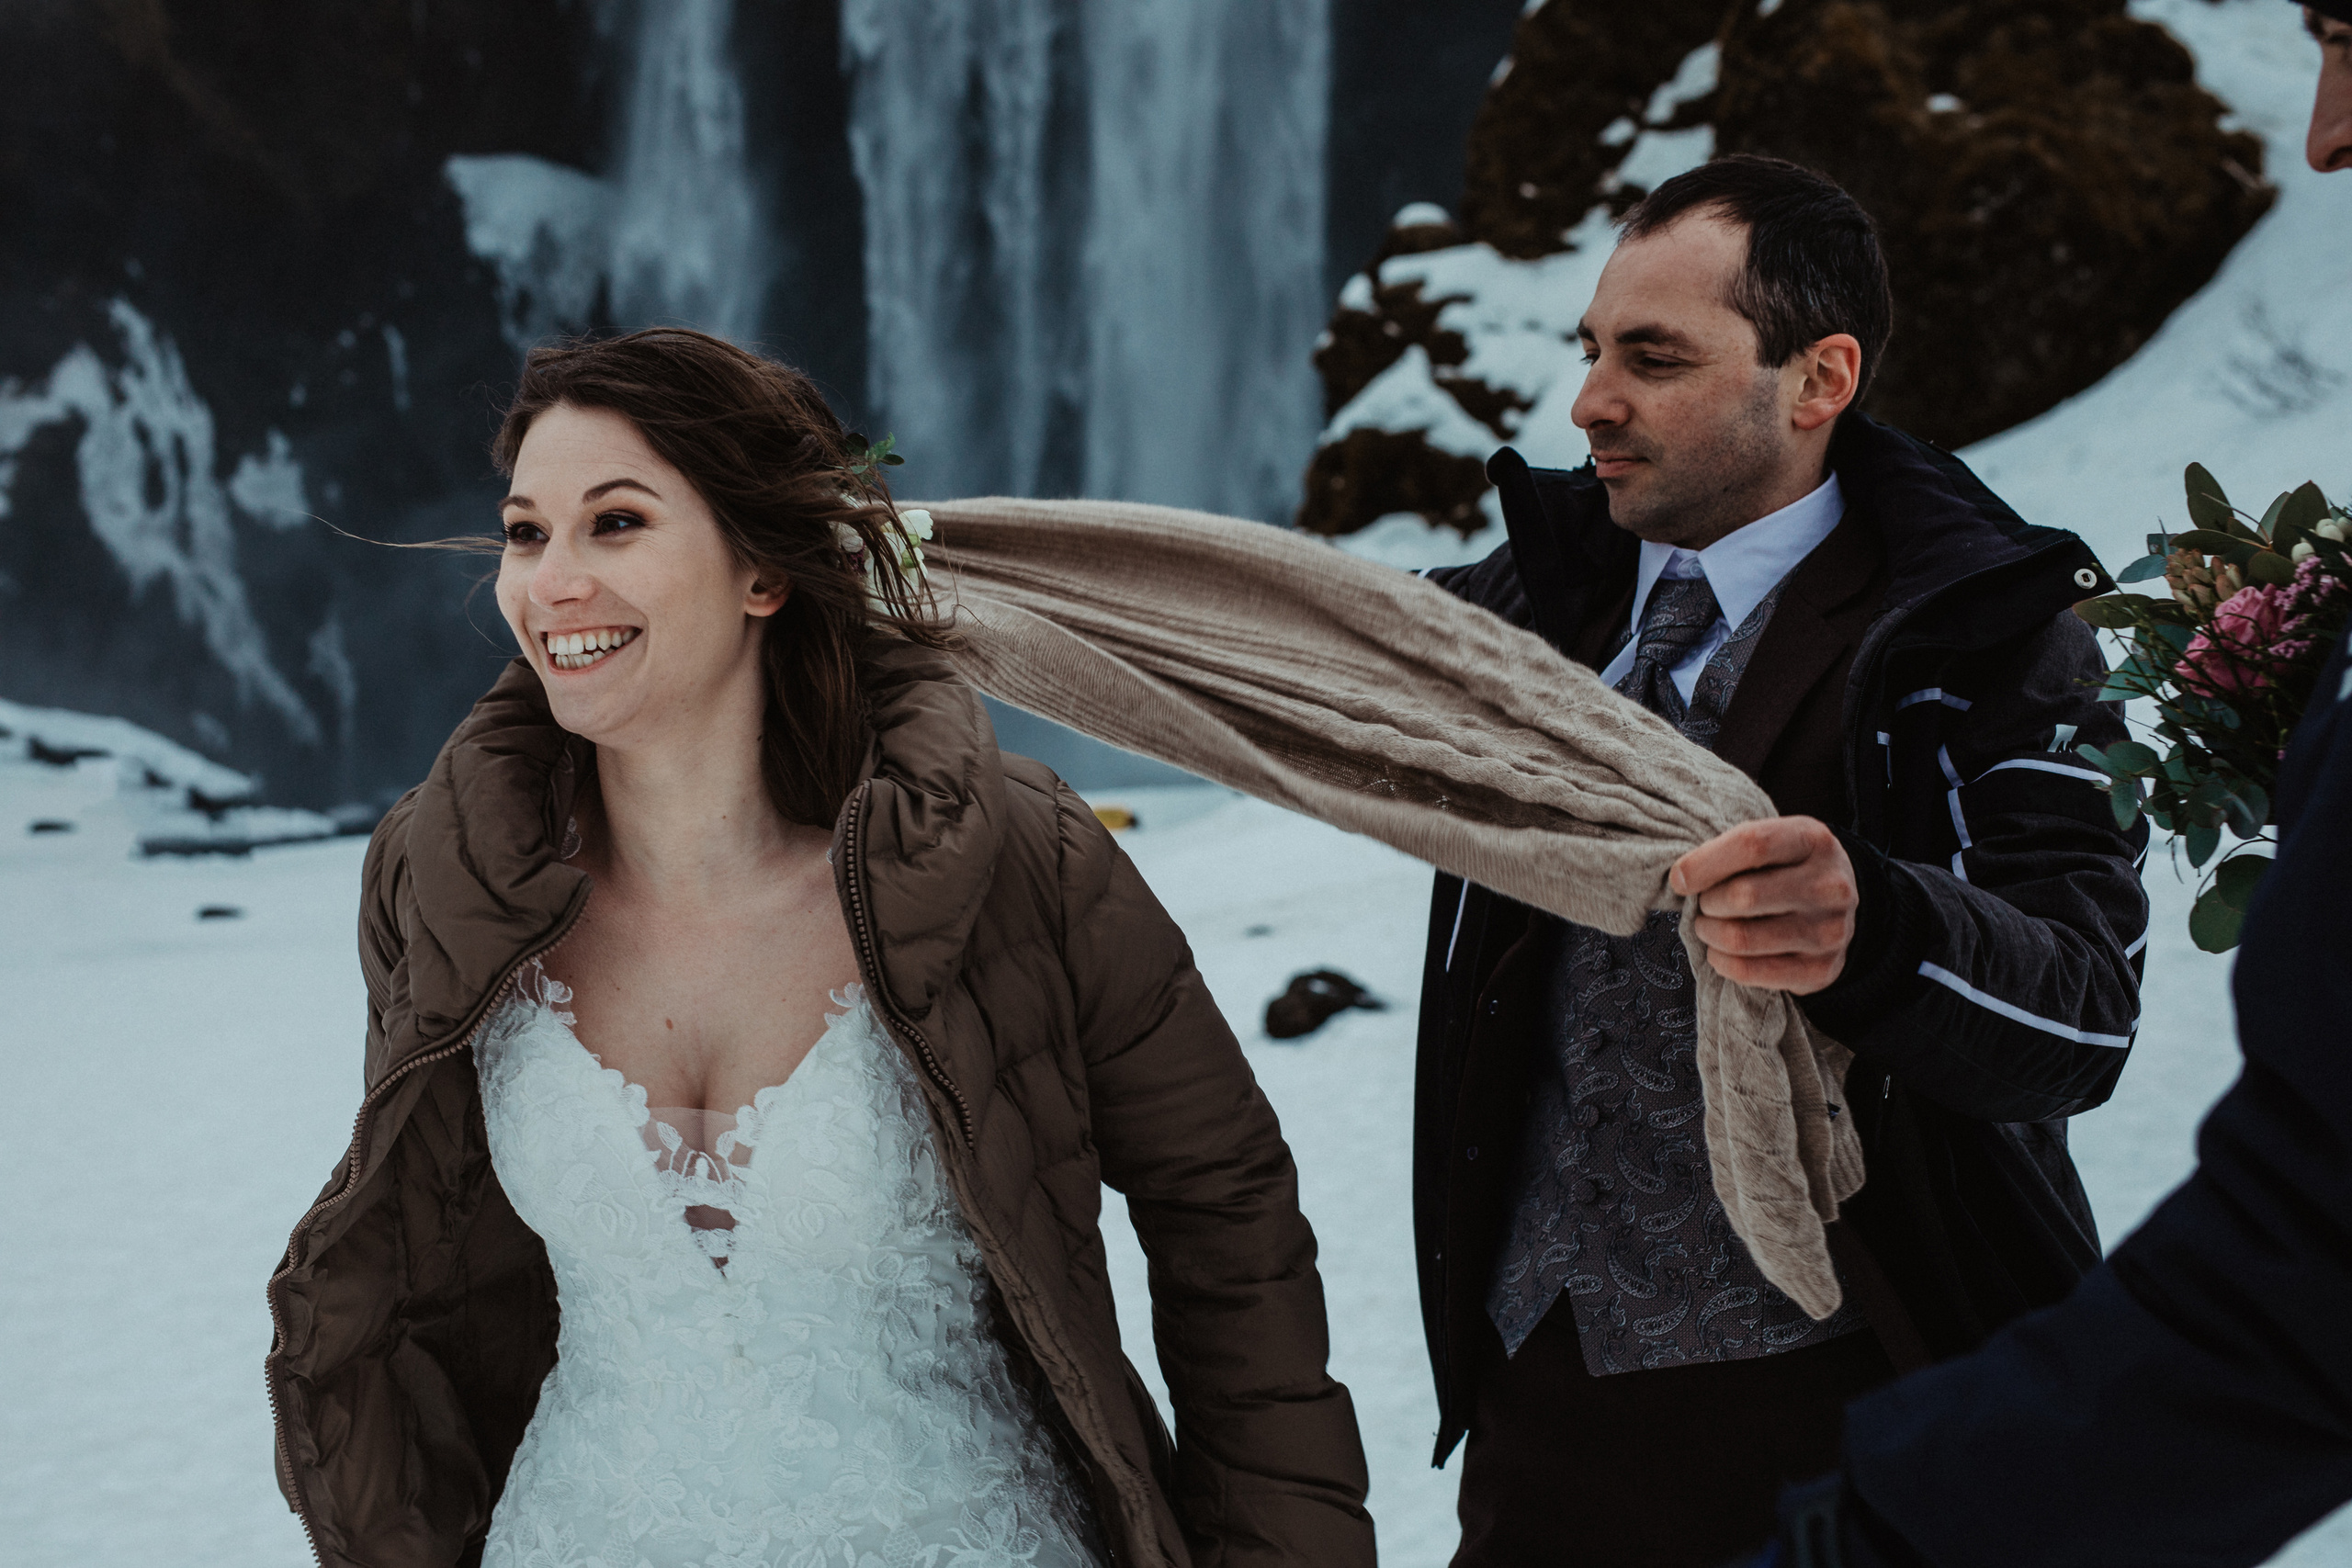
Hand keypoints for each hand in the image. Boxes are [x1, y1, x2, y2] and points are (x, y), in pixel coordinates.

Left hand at [1668, 816, 1856, 993]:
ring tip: (1709, 926)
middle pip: (1743, 896)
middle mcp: (1830, 886)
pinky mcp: (1820, 969)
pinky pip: (1749, 971)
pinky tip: (1720, 952)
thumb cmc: (1787, 868)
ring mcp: (1829, 931)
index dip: (1705, 863)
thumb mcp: (1772, 841)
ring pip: (1741, 938)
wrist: (1835, 908)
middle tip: (1704, 904)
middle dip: (1707, 903)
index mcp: (1813, 841)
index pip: (1752, 844)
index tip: (1679, 879)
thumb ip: (1732, 850)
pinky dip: (1721, 962)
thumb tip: (1681, 879)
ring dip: (1709, 933)